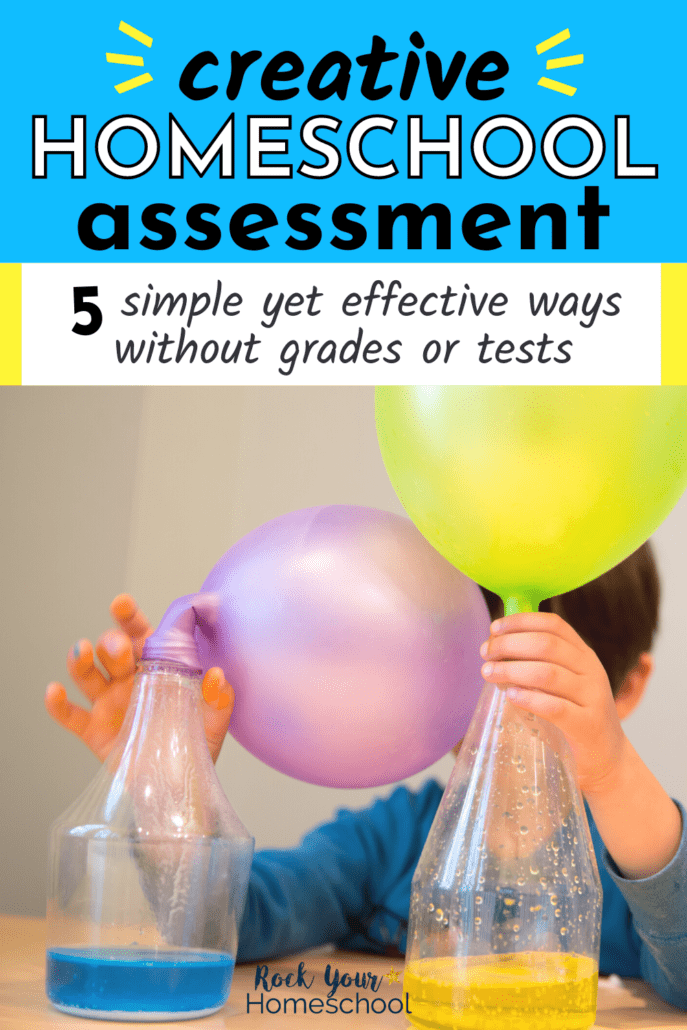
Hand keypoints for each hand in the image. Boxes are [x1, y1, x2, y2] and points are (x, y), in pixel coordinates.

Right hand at [45, 594, 233, 763]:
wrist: (180, 784)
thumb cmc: (197, 742)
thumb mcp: (214, 721)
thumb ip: (218, 698)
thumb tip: (217, 675)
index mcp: (156, 666)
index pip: (140, 634)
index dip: (128, 616)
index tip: (121, 604)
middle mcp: (127, 679)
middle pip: (111, 650)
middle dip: (111, 644)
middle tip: (119, 652)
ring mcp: (108, 704)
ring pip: (87, 675)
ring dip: (80, 662)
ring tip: (80, 653)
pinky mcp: (94, 731)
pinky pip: (71, 716)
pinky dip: (58, 705)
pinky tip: (54, 692)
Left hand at [479, 611, 625, 795]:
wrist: (608, 758)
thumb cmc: (574, 716)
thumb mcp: (562, 684)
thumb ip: (538, 664)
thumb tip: (496, 647)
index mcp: (583, 654)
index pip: (553, 625)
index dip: (521, 621)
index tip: (494, 627)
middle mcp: (591, 670)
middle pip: (546, 645)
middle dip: (510, 644)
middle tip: (486, 653)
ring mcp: (593, 697)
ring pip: (548, 673)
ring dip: (512, 670)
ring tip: (489, 673)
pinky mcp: (588, 725)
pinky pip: (555, 707)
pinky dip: (529, 699)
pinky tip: (510, 696)